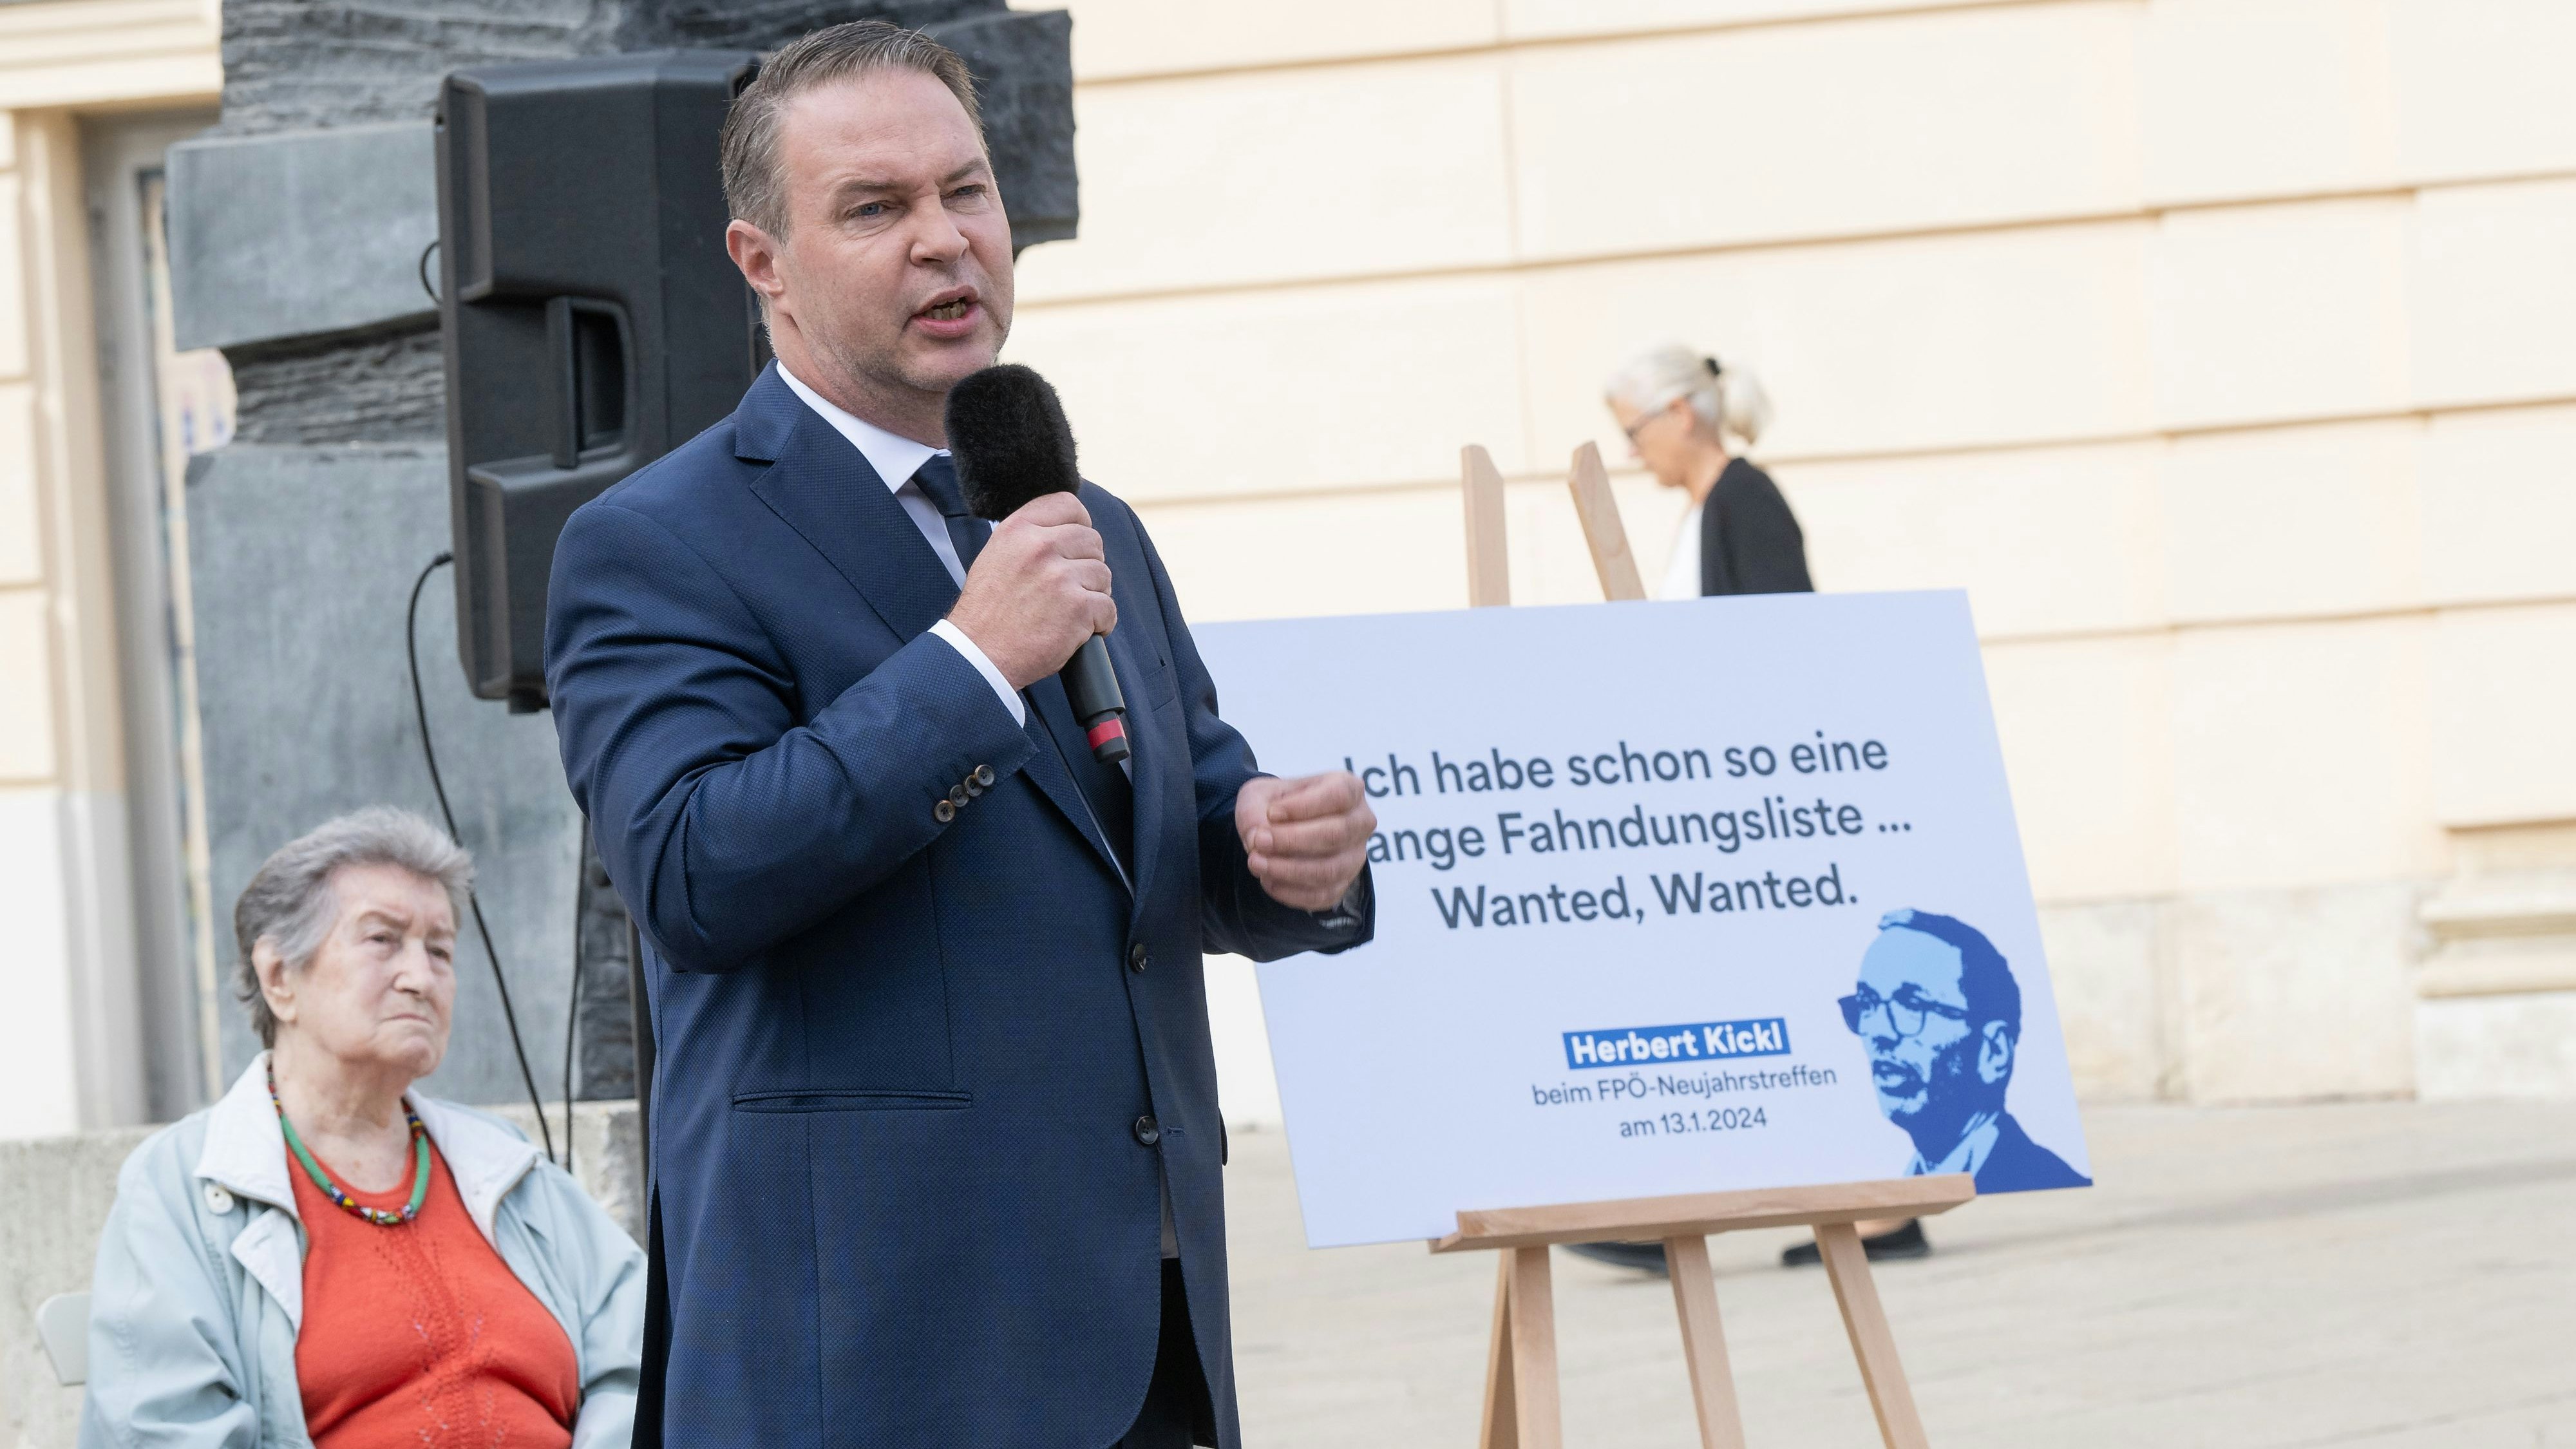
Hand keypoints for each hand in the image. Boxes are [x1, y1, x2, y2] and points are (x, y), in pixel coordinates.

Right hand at [945, 493, 1117, 688]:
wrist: (979, 656)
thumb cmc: (988, 613)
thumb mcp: (996, 557)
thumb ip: (1028, 538)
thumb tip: (1066, 529)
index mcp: (1018, 530)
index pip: (1068, 504)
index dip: (1080, 524)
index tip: (1076, 545)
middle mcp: (1039, 547)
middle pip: (1092, 541)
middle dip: (1087, 565)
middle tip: (1070, 588)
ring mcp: (1060, 577)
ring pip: (1103, 575)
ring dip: (1093, 595)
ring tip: (1069, 612)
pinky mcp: (1078, 608)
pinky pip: (1108, 608)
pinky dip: (1100, 623)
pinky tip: (1079, 631)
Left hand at [1236, 772, 1374, 911]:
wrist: (1279, 829)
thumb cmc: (1277, 805)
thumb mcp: (1259, 795)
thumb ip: (1254, 810)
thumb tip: (1256, 838)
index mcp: (1349, 788)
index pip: (1338, 795)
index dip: (1304, 806)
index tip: (1272, 813)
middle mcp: (1360, 822)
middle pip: (1336, 834)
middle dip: (1291, 840)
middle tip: (1258, 840)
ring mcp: (1354, 856)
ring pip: (1329, 870)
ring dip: (1288, 870)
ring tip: (1256, 863)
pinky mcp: (1342, 884)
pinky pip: (1322, 895)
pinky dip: (1291, 892)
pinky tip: (1268, 880)